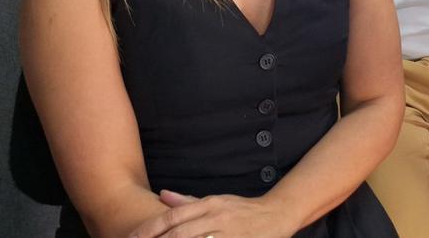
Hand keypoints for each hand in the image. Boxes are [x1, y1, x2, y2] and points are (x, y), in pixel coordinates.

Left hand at [128, 190, 298, 237]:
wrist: (277, 214)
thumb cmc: (244, 210)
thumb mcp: (216, 201)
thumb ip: (187, 202)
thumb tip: (162, 195)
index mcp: (208, 204)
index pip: (172, 217)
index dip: (150, 229)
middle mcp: (215, 216)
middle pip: (178, 233)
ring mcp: (227, 232)